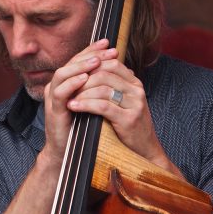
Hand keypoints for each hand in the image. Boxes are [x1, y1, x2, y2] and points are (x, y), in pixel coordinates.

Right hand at [42, 39, 116, 160]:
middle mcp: (58, 87)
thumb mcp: (94, 102)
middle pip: (71, 63)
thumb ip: (101, 86)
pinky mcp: (54, 111)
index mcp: (67, 83)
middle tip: (107, 49)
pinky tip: (85, 79)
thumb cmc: (82, 126)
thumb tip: (121, 68)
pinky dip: (72, 84)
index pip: (79, 60)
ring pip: (62, 74)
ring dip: (80, 66)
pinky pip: (60, 93)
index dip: (92, 50)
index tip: (108, 43)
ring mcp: (54, 98)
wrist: (69, 152)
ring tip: (96, 62)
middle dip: (90, 55)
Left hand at [66, 51, 183, 176]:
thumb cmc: (128, 125)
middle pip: (104, 74)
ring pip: (102, 89)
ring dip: (81, 92)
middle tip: (68, 85)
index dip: (91, 66)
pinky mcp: (128, 119)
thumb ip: (112, 86)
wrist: (144, 150)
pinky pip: (103, 106)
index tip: (75, 73)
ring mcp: (134, 104)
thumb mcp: (122, 101)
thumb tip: (89, 71)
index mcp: (135, 83)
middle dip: (83, 79)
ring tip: (68, 98)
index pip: (112, 63)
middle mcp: (136, 90)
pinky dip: (85, 104)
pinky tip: (73, 106)